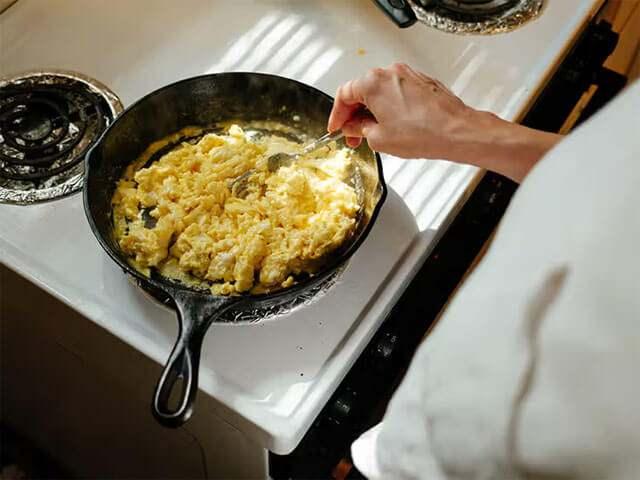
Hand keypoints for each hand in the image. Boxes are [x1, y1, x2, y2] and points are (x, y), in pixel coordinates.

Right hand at [328, 63, 561, 181]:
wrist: (456, 131)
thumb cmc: (422, 133)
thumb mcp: (378, 138)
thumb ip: (359, 129)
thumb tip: (353, 127)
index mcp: (372, 82)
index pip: (344, 95)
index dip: (337, 115)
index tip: (336, 128)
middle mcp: (389, 72)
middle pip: (361, 91)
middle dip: (354, 114)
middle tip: (352, 135)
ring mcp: (407, 75)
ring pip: (380, 91)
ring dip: (372, 111)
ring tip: (373, 133)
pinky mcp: (421, 81)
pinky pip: (397, 92)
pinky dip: (389, 107)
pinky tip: (391, 126)